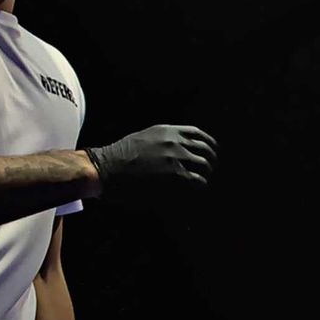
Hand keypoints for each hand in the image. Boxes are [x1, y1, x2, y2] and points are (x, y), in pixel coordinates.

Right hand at [85, 124, 217, 199]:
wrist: (108, 167)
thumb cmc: (120, 155)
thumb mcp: (143, 138)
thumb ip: (162, 139)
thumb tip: (176, 146)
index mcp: (167, 131)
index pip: (198, 133)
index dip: (208, 143)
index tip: (212, 150)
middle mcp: (175, 141)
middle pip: (205, 149)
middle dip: (210, 159)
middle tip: (210, 169)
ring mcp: (176, 157)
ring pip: (204, 164)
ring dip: (206, 173)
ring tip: (204, 180)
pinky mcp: (174, 175)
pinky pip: (197, 180)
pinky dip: (200, 185)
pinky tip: (197, 188)